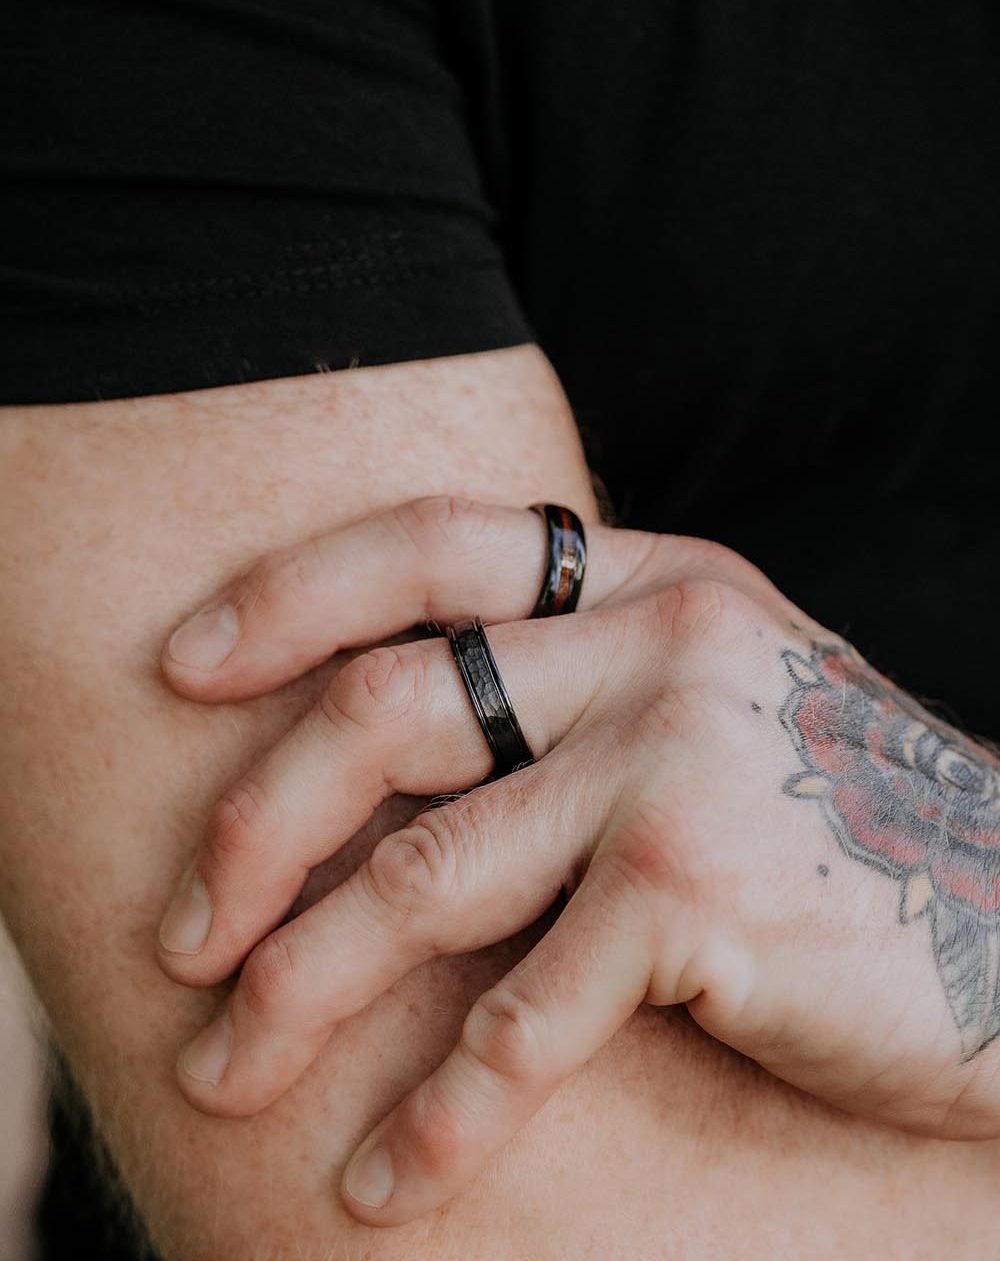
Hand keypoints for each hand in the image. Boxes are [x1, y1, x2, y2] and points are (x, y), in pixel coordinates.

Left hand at [156, 496, 999, 1224]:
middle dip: (249, 831)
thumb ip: (575, 684)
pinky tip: (381, 1182)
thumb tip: (367, 734)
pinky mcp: (700, 894)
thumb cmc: (834, 822)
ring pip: (417, 874)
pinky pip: (517, 1018)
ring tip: (223, 1071)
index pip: (427, 545)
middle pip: (382, 710)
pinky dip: (436, 1115)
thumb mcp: (710, 702)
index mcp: (649, 584)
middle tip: (179, 938)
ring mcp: (678, 761)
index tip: (177, 666)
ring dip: (296, 991)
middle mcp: (660, 645)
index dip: (284, 597)